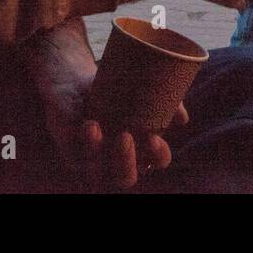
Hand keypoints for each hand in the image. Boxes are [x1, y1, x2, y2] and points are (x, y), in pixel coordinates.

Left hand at [29, 20, 187, 188]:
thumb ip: (167, 101)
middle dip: (128, 164)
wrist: (74, 74)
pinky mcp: (69, 149)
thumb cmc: (112, 84)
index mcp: (138, 147)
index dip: (158, 157)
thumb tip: (182, 120)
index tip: (155, 138)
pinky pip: (77, 156)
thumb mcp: (142, 87)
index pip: (154, 162)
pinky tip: (91, 125)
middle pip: (125, 178)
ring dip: (106, 156)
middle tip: (129, 137)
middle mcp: (115, 158)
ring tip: (113, 131)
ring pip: (99, 172)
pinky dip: (86, 143)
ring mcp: (91, 157)